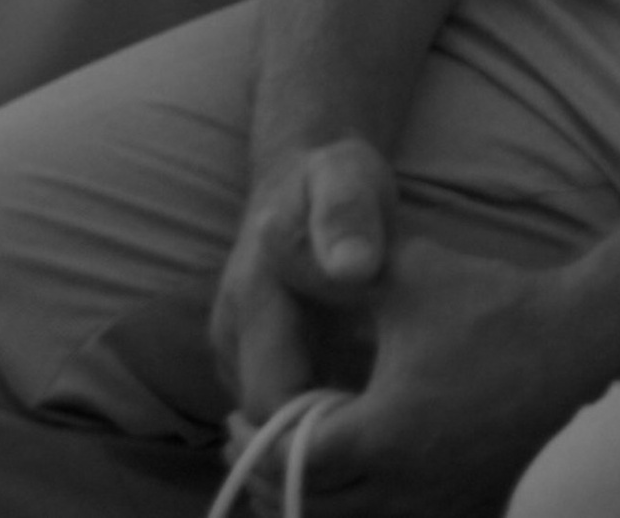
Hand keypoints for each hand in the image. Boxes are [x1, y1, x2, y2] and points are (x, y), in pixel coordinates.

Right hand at [214, 139, 393, 426]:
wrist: (302, 174)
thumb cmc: (333, 180)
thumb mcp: (348, 179)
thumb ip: (348, 216)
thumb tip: (352, 267)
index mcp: (253, 296)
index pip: (270, 403)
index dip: (319, 435)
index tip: (376, 429)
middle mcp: (231, 331)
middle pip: (266, 427)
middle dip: (322, 445)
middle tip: (388, 433)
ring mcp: (234, 349)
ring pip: (268, 427)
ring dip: (318, 438)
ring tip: (378, 421)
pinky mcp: (245, 359)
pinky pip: (277, 412)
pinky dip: (316, 423)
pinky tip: (362, 408)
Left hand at [266, 237, 591, 512]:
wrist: (571, 337)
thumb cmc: (482, 301)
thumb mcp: (397, 272)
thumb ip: (325, 266)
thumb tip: (264, 235)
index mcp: (389, 435)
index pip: (300, 465)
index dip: (259, 446)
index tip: (236, 418)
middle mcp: (416, 486)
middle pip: (321, 510)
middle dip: (274, 482)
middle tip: (246, 445)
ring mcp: (449, 503)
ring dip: (317, 504)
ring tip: (288, 464)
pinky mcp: (476, 504)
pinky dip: (363, 513)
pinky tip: (351, 481)